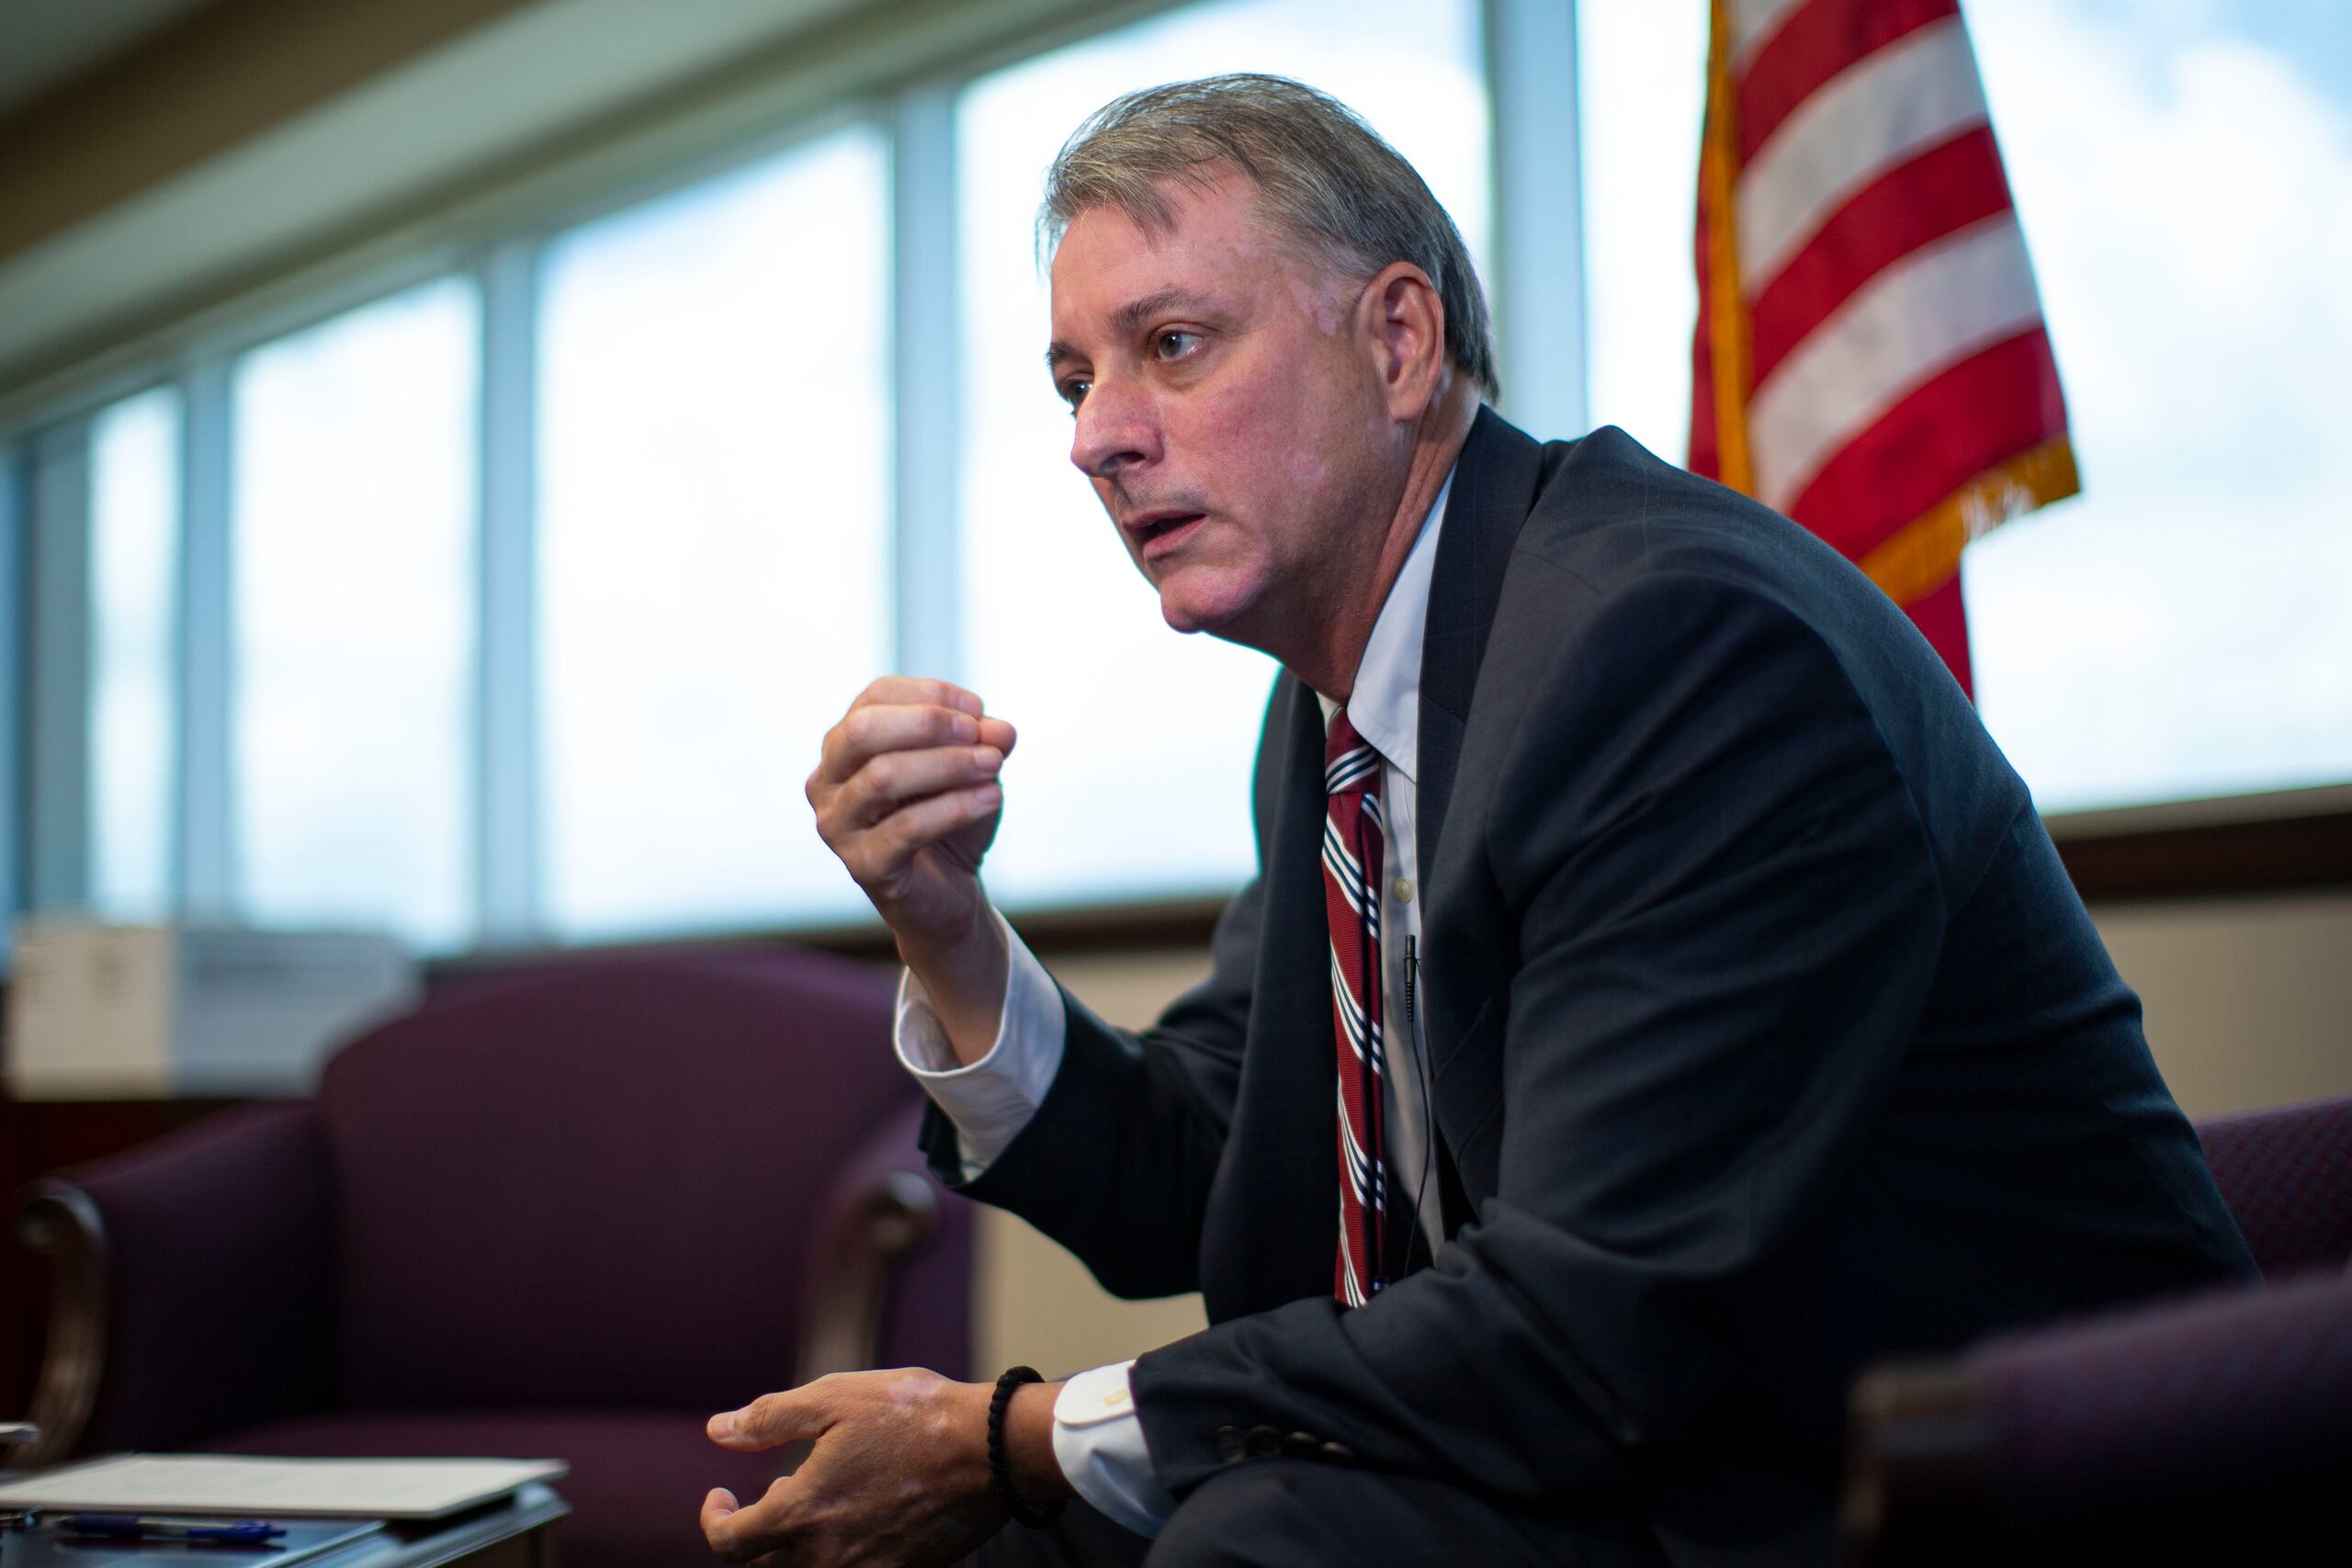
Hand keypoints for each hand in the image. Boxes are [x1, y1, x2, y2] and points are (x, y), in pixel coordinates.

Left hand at [701, 1369, 1065, 1566]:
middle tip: (778, 1490)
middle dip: (756, 1534)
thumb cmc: (913, 1415)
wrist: (993, 1450)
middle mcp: (827, 1558)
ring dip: (796, 1547)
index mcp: (800, 1514)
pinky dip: (841, 1554)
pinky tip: (861, 1514)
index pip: (729, 1543)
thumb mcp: (833, 1397)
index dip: (714, 1520)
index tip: (722, 1495)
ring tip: (820, 1502)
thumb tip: (717, 1430)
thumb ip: (769, 1418)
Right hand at [808, 679, 1018, 1049]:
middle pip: (864, 730)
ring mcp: (836, 825)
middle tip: (978, 733)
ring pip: (883, 776)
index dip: (931, 695)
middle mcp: (826, 780)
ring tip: (993, 764)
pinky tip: (992, 797)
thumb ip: (983, 743)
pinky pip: (906, 828)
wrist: (949, 892)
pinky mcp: (861, 865)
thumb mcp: (972, 769)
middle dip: (928, 723)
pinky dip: (955, 807)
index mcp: (845, 744)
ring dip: (948, 764)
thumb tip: (998, 728)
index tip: (979, 709)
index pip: (876, 696)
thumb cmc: (950, 817)